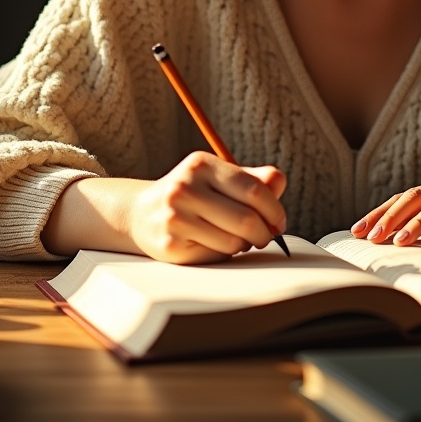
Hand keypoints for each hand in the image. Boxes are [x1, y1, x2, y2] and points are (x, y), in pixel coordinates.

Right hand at [128, 152, 287, 264]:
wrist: (141, 213)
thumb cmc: (192, 194)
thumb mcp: (219, 178)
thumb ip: (253, 179)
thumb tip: (279, 182)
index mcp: (202, 165)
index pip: (253, 189)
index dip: (274, 209)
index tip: (279, 222)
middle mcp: (185, 188)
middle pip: (246, 219)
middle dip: (264, 233)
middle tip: (265, 236)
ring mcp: (175, 217)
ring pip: (233, 242)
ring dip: (244, 245)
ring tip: (237, 238)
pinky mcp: (170, 245)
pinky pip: (216, 256)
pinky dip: (225, 254)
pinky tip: (215, 244)